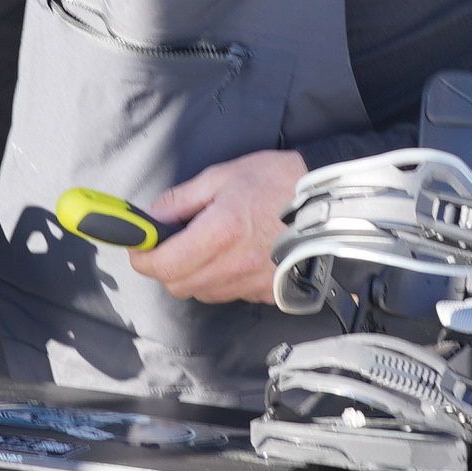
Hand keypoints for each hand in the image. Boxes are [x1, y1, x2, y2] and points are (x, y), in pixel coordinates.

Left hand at [128, 149, 306, 307]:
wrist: (331, 203)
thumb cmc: (279, 182)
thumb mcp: (225, 175)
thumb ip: (183, 198)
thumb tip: (153, 216)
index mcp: (219, 233)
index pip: (163, 265)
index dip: (143, 258)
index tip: (140, 246)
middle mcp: (233, 266)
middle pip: (177, 286)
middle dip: (165, 267)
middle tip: (170, 244)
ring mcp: (251, 285)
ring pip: (202, 293)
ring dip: (192, 275)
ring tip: (205, 248)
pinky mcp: (267, 294)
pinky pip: (229, 295)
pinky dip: (220, 281)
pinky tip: (232, 257)